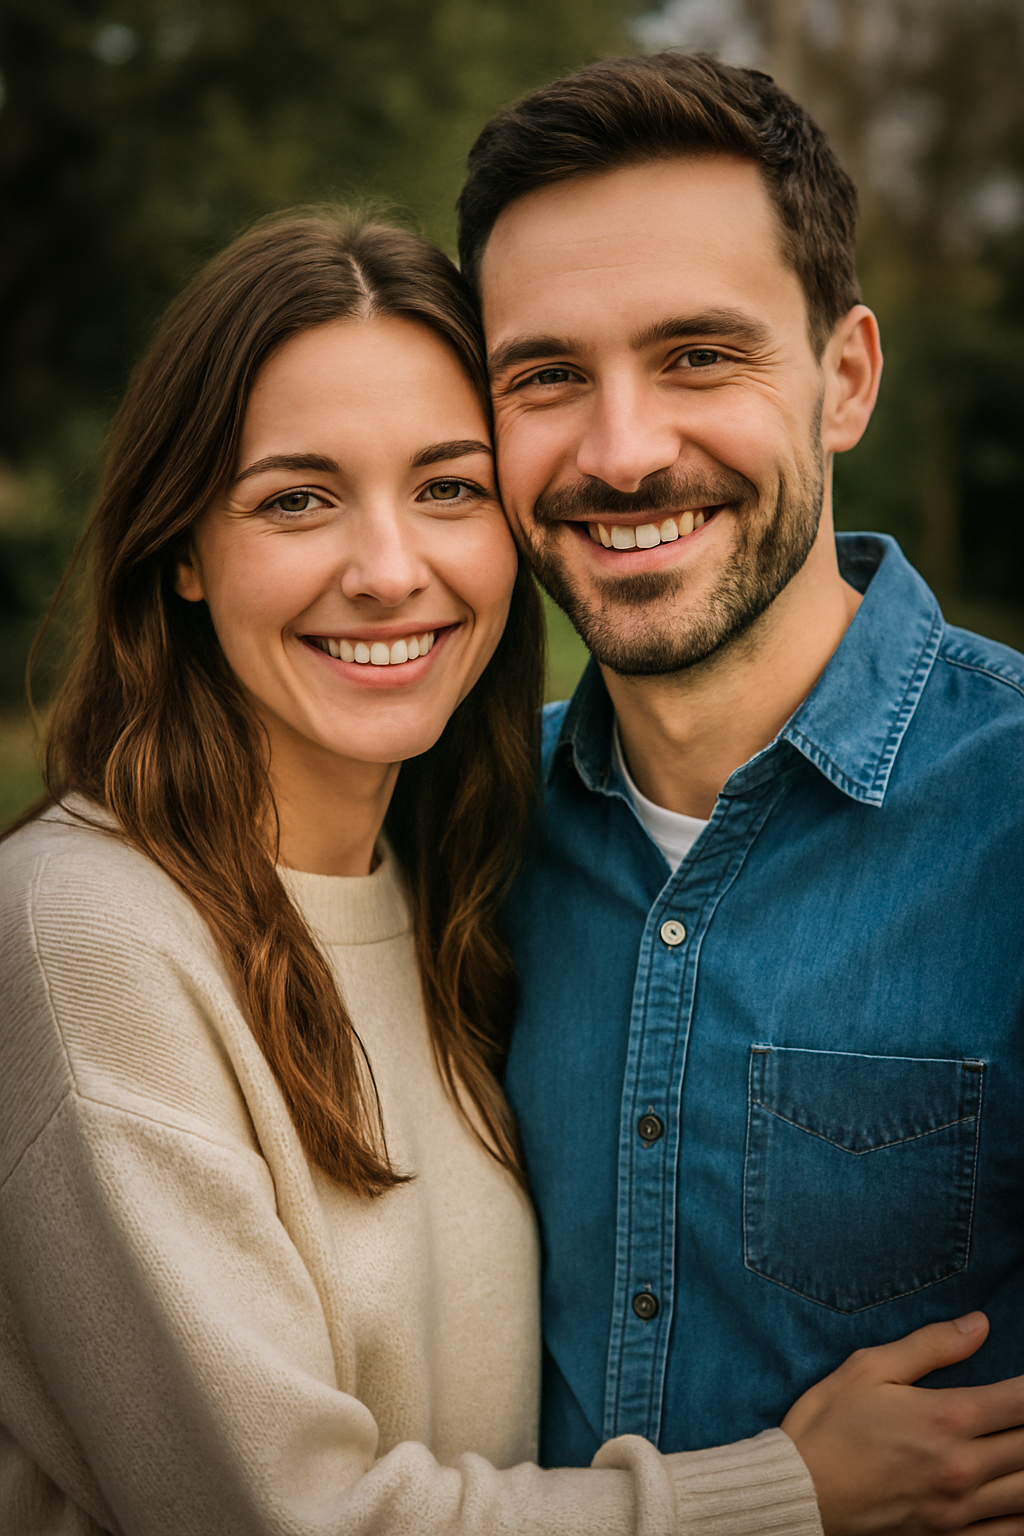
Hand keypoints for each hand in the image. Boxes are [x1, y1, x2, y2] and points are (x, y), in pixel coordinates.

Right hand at [781, 1313, 1023, 1535]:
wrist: (796, 1492)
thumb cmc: (827, 1425)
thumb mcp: (868, 1369)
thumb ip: (930, 1346)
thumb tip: (980, 1324)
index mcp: (945, 1418)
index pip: (1019, 1401)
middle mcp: (960, 1467)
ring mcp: (957, 1511)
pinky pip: (1009, 1534)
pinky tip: (1022, 1498)